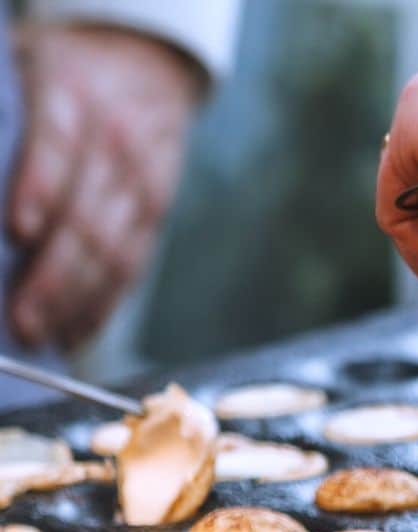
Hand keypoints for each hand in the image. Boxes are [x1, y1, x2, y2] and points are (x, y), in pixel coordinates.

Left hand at [6, 23, 202, 348]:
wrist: (148, 62)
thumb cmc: (64, 70)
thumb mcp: (24, 66)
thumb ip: (1, 121)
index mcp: (72, 95)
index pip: (58, 145)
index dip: (39, 189)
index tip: (16, 231)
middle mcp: (116, 143)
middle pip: (87, 218)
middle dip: (53, 276)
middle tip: (21, 320)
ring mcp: (143, 184)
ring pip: (113, 253)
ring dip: (76, 302)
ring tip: (42, 336)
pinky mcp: (156, 214)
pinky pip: (132, 267)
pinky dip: (103, 306)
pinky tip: (76, 332)